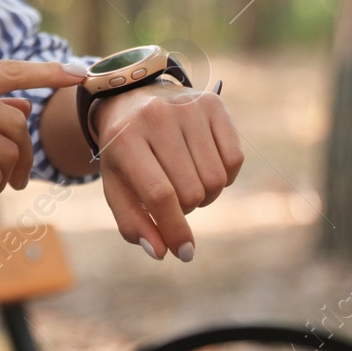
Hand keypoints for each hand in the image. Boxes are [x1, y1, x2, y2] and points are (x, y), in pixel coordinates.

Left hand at [92, 78, 242, 261]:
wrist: (131, 98)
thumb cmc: (124, 150)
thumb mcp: (117, 186)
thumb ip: (132, 223)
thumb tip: (161, 252)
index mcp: (125, 138)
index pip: (160, 195)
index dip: (175, 229)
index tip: (184, 252)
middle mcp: (157, 117)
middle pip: (192, 190)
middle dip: (186, 209)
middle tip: (173, 198)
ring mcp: (187, 106)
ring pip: (216, 179)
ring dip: (205, 194)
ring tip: (187, 182)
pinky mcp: (213, 103)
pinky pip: (234, 159)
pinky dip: (225, 176)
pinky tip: (205, 168)